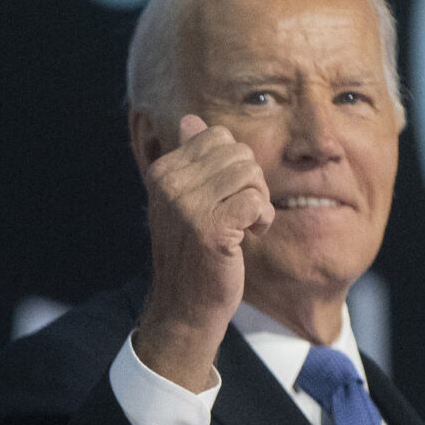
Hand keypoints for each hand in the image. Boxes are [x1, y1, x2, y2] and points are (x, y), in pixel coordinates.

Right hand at [131, 115, 273, 392]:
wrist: (185, 305)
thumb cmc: (192, 251)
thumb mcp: (183, 200)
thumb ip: (189, 159)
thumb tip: (191, 120)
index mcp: (163, 171)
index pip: (217, 136)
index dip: (233, 165)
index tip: (224, 195)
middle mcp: (171, 184)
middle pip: (238, 153)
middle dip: (250, 181)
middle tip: (239, 212)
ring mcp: (188, 206)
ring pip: (250, 174)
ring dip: (258, 200)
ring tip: (243, 224)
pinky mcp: (211, 229)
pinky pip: (256, 201)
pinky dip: (261, 218)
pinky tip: (249, 235)